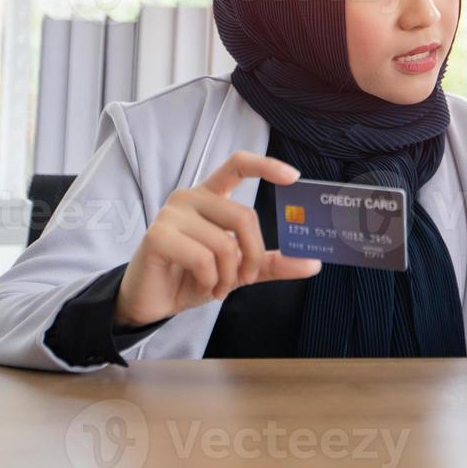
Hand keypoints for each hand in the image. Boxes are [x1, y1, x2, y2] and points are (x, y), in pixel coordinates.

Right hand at [115, 152, 321, 327]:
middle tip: (245, 278)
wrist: (153, 302)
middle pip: (243, 216)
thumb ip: (271, 263)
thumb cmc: (191, 277)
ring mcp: (171, 213)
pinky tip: (201, 286)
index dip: (266, 165)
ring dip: (227, 276)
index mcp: (210, 196)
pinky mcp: (157, 235)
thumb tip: (313, 264)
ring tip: (216, 287)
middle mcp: (190, 197)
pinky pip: (203, 258)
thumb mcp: (237, 269)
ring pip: (224, 243)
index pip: (237, 165)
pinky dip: (209, 280)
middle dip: (253, 255)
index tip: (294, 177)